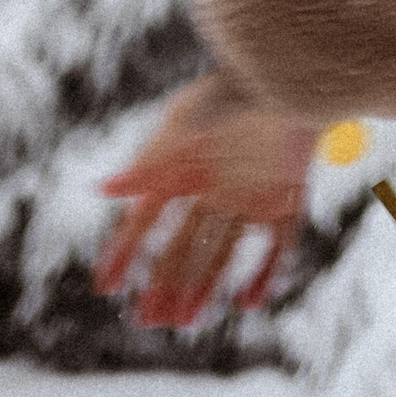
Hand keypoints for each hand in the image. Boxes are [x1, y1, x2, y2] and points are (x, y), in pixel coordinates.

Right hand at [95, 71, 317, 329]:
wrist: (293, 74)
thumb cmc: (234, 89)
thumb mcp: (186, 123)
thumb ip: (149, 162)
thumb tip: (101, 190)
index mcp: (187, 166)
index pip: (147, 218)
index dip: (125, 250)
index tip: (105, 286)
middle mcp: (215, 186)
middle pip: (184, 245)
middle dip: (164, 283)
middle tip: (147, 320)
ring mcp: (251, 193)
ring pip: (223, 250)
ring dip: (204, 286)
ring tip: (184, 322)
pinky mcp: (287, 196)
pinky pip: (278, 243)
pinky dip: (266, 272)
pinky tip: (251, 302)